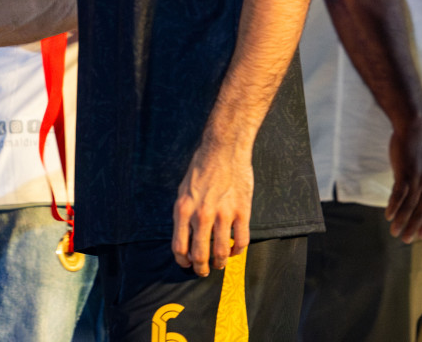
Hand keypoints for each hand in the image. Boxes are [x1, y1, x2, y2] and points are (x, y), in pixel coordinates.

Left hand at [172, 139, 252, 276]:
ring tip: (219, 263)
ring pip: (221, 253)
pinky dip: (237, 251)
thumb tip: (186, 240)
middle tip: (204, 271)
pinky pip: (241, 241)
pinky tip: (234, 250)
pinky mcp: (242, 212)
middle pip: (200, 255)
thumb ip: (184, 215)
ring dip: (219, 263)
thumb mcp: (183, 192)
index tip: (188, 264)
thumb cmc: (200, 170)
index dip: (183, 261)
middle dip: (201, 268)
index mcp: (183, 210)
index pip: (179, 247)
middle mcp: (201, 215)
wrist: (222, 150)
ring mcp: (223, 215)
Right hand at [385, 119, 421, 241]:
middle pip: (421, 211)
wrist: (414, 127)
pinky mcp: (405, 173)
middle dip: (413, 228)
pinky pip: (399, 195)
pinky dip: (394, 207)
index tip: (420, 236)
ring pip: (410, 206)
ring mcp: (418, 179)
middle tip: (405, 240)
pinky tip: (388, 216)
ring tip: (394, 232)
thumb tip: (416, 192)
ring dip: (401, 221)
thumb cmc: (416, 145)